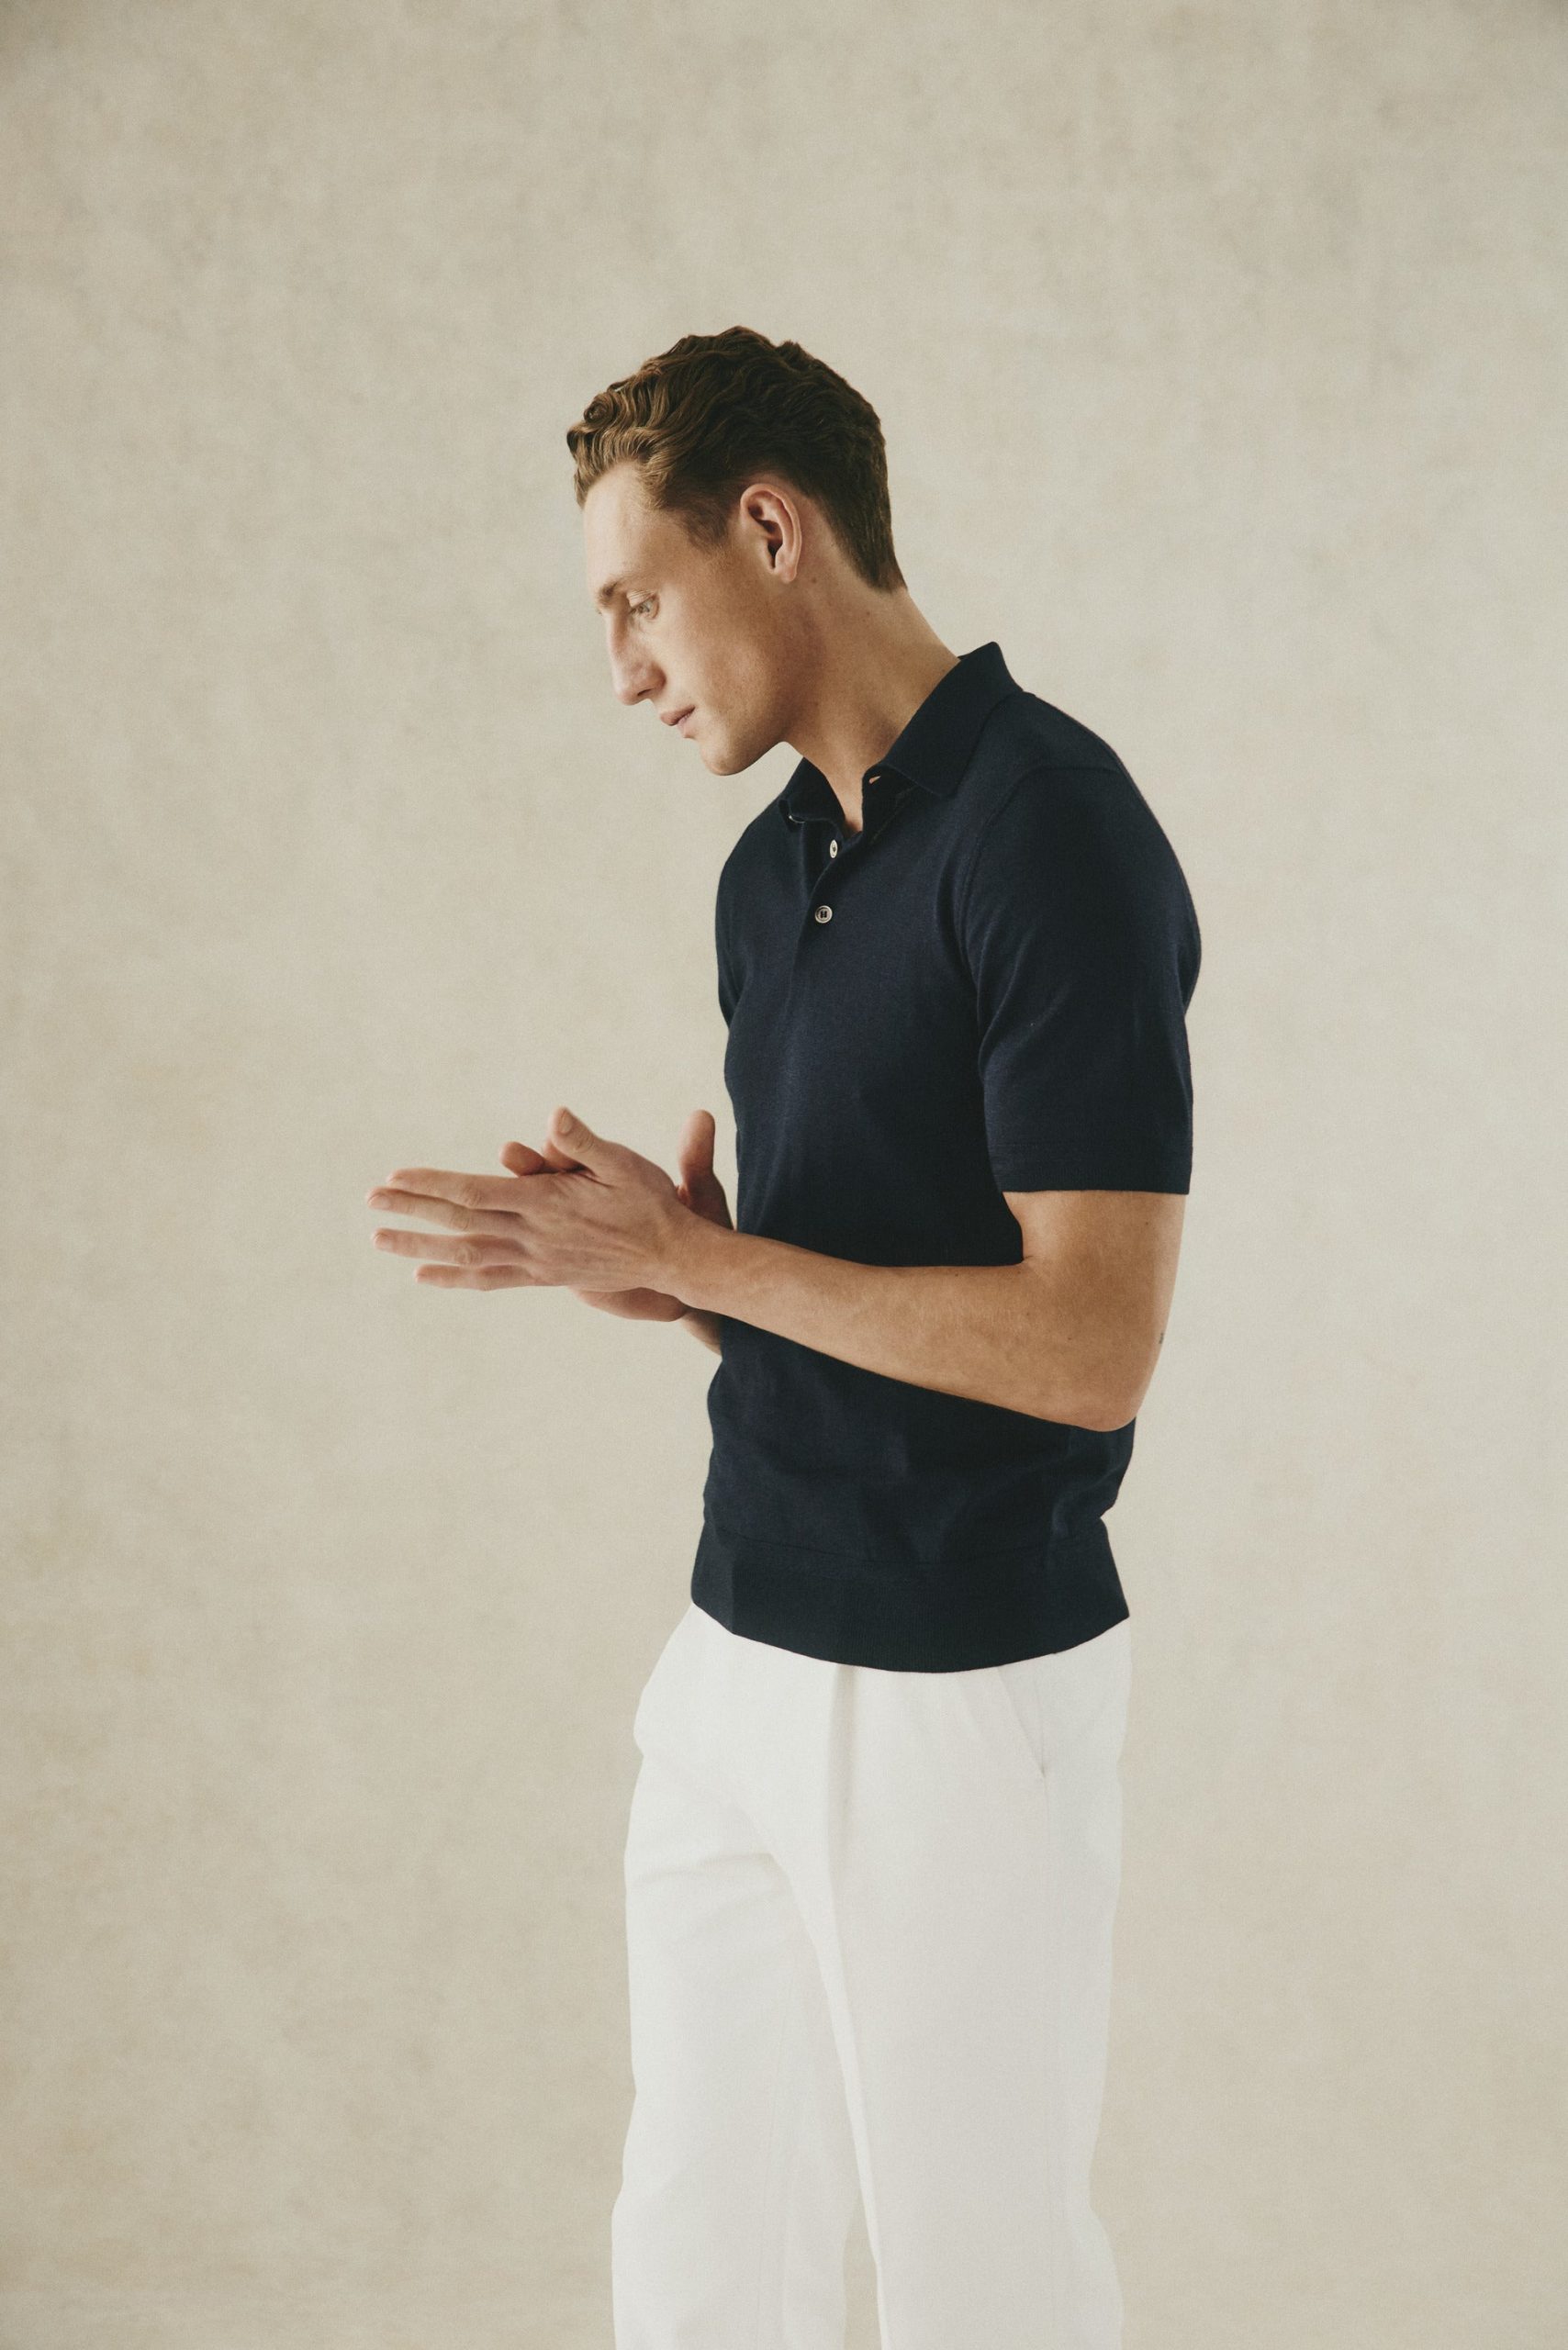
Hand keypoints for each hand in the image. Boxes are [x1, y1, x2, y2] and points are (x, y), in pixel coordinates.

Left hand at [365, 1106, 726, 1304]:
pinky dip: (453, 1277)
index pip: (475, 1193)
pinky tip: (426, 1276)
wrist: (672, 1259)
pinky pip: (489, 1278)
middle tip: (370, 1204)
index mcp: (545, 1205)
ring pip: (466, 1255)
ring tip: (381, 1241)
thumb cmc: (650, 1203)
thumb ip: (583, 1143)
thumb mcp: (623, 1163)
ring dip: (420, 1247)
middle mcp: (533, 1236)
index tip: (395, 1180)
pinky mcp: (543, 1276)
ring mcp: (536, 1261)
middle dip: (412, 1213)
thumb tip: (553, 1116)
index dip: (432, 1187)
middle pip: (460, 1224)